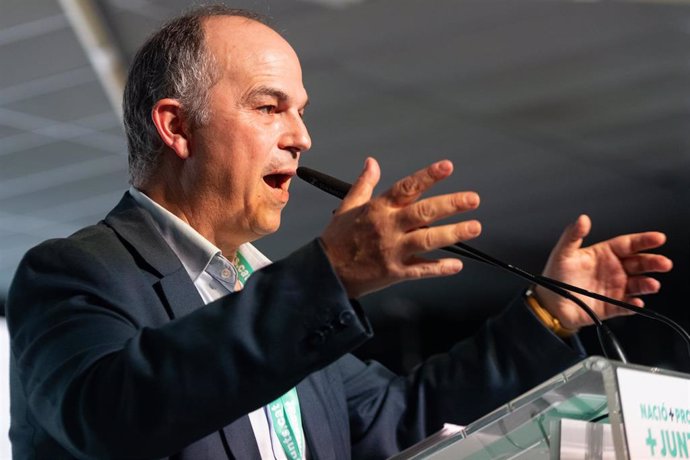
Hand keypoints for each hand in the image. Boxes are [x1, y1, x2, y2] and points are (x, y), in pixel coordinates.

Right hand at [320, 158, 481, 298]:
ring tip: (474, 227)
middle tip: (473, 199)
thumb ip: (364, 184)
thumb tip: (372, 162)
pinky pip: (422, 270)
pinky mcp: (395, 272)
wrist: (326, 273)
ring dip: (453, 234)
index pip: (406, 187)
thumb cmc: (337, 239)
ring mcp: (392, 251)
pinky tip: (456, 265)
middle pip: (423, 212)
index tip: (447, 167)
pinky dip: (440, 268)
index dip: (428, 176)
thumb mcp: (348, 206)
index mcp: (378, 209)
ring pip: (428, 240)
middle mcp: (387, 227)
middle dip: (451, 204)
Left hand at [535, 215, 672, 329]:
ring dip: (646, 284)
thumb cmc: (555, 276)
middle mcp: (613, 270)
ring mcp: (614, 288)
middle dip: (652, 262)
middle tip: (663, 263)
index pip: (628, 244)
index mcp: (604, 254)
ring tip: (651, 284)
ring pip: (637, 285)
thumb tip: (582, 219)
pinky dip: (633, 305)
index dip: (643, 240)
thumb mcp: (562, 253)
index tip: (658, 238)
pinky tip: (636, 302)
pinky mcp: (612, 306)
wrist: (550, 303)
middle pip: (638, 264)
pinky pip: (627, 306)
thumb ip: (573, 235)